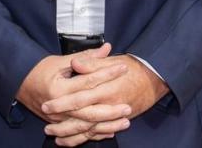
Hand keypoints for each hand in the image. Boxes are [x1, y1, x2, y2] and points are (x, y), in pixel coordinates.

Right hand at [17, 44, 133, 143]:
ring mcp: (59, 119)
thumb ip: (86, 57)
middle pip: (89, 111)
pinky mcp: (60, 124)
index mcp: (59, 88)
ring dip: (107, 125)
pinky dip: (95, 134)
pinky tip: (110, 131)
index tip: (123, 69)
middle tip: (128, 106)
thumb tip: (107, 48)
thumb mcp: (61, 60)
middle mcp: (59, 106)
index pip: (88, 82)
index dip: (107, 74)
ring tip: (125, 121)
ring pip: (86, 126)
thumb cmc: (41, 70)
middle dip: (110, 111)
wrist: (21, 84)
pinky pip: (79, 135)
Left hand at [41, 54, 168, 144]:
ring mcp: (115, 116)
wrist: (154, 78)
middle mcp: (110, 105)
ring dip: (71, 135)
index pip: (80, 98)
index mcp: (106, 89)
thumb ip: (92, 63)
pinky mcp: (117, 121)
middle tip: (46, 126)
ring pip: (90, 130)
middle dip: (63, 124)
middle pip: (82, 119)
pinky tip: (71, 141)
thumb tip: (76, 63)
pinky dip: (85, 139)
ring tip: (54, 136)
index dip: (62, 103)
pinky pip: (99, 134)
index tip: (46, 105)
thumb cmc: (133, 67)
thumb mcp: (112, 61)